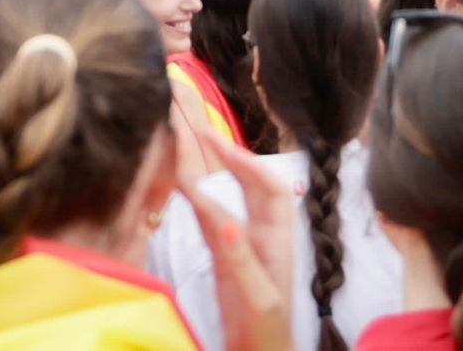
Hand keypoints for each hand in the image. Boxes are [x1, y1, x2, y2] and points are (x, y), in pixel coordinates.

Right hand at [186, 132, 295, 350]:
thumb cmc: (268, 334)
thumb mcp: (258, 299)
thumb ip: (241, 261)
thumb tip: (226, 222)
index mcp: (277, 242)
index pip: (271, 189)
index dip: (250, 162)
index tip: (220, 143)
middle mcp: (261, 238)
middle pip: (249, 187)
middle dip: (229, 157)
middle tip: (201, 132)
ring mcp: (242, 249)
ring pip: (226, 202)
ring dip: (211, 177)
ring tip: (188, 149)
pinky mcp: (224, 263)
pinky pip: (211, 225)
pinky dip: (198, 205)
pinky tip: (185, 189)